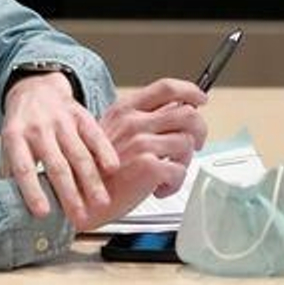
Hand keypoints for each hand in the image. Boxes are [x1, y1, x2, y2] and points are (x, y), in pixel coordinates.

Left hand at [0, 72, 119, 222]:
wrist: (36, 87)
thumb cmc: (22, 125)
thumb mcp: (7, 145)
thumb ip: (10, 173)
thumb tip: (11, 207)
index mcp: (15, 137)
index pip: (23, 168)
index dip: (32, 191)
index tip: (43, 212)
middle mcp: (38, 128)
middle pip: (56, 165)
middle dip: (69, 194)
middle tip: (80, 217)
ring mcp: (61, 120)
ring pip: (78, 154)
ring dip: (91, 180)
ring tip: (101, 202)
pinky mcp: (80, 114)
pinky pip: (95, 134)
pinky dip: (105, 152)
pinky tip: (113, 169)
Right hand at [73, 78, 209, 230]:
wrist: (83, 197)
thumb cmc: (100, 169)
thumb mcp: (115, 132)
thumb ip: (143, 119)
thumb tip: (176, 112)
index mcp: (126, 110)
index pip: (167, 88)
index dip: (190, 90)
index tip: (200, 98)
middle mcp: (134, 122)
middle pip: (187, 113)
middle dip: (199, 130)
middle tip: (194, 144)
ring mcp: (141, 143)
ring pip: (187, 143)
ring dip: (184, 161)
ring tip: (168, 171)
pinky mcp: (148, 166)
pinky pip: (180, 170)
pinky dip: (174, 182)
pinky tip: (159, 187)